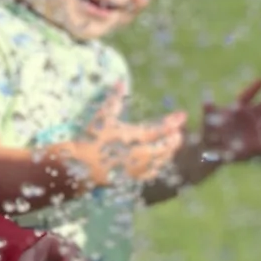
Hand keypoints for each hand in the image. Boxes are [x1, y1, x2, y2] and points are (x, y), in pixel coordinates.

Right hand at [70, 85, 185, 187]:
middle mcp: (137, 155)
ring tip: (172, 145)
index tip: (183, 116)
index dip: (173, 122)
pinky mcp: (130, 179)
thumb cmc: (89, 139)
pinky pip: (150, 174)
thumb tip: (120, 81)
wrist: (77, 168)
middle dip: (174, 140)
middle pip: (164, 148)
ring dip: (168, 153)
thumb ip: (113, 100)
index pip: (159, 130)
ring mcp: (135, 169)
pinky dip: (158, 166)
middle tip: (179, 133)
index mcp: (132, 138)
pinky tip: (158, 162)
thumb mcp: (101, 118)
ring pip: (160, 162)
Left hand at [201, 79, 260, 165]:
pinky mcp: (260, 146)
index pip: (248, 95)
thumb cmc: (210, 131)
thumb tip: (206, 100)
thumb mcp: (207, 121)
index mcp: (239, 107)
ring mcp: (258, 131)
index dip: (254, 88)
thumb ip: (209, 111)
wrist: (213, 149)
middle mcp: (252, 116)